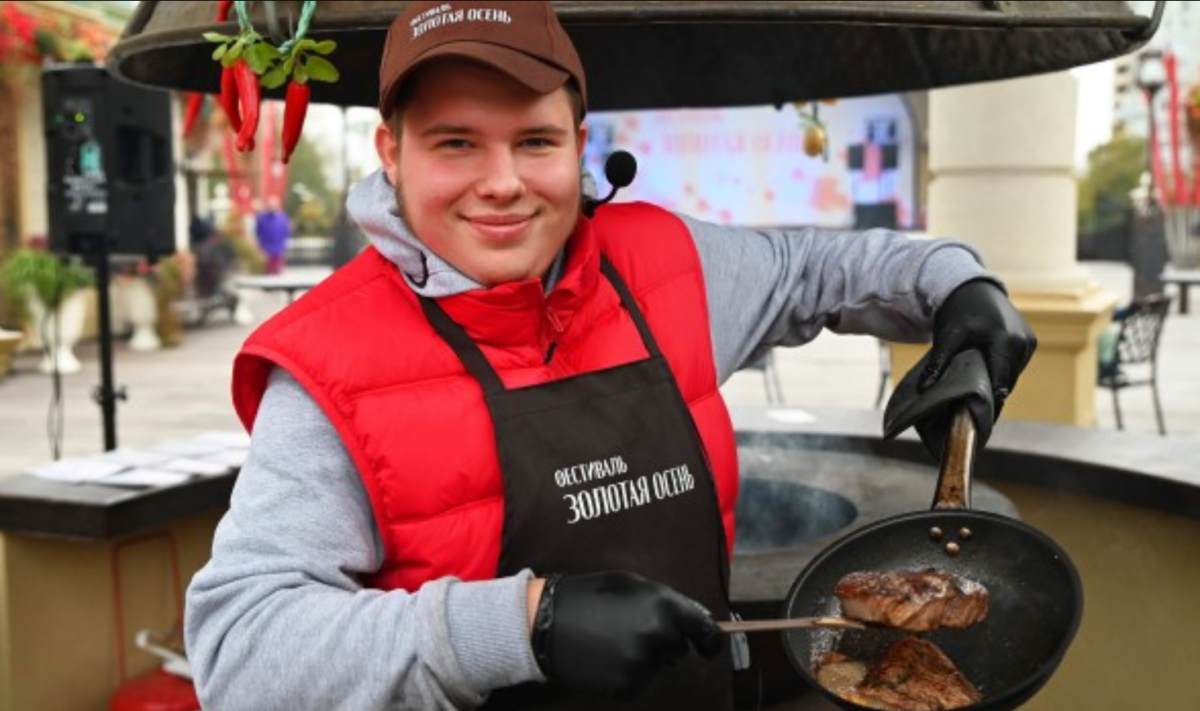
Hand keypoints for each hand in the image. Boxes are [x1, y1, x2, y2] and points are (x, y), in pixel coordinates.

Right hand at [530, 571, 721, 698]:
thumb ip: (665, 601)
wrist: (545, 623)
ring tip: (614, 642)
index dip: (711, 641)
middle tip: (631, 629)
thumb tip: (692, 620)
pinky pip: (641, 683)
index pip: (705, 630)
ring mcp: (644, 663)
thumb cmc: (589, 596)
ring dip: (646, 658)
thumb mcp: (631, 584)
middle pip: (680, 649)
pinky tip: (607, 659)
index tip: (709, 648)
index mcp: (664, 605)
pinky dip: (629, 674)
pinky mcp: (628, 686)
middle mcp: (659, 635)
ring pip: (660, 667)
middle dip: (665, 641)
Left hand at [920, 279, 1036, 413]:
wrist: (973, 287)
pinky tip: (988, 383)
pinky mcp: (1029, 340)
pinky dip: (1003, 373)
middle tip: (975, 416)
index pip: (999, 383)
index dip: (988, 402)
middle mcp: (1022, 342)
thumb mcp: (947, 336)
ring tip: (981, 404)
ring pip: (1013, 375)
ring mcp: (1029, 341)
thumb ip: (938, 363)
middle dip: (992, 397)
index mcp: (1005, 341)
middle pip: (1008, 382)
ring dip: (998, 386)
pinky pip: (1016, 365)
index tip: (975, 420)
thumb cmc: (958, 311)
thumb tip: (924, 390)